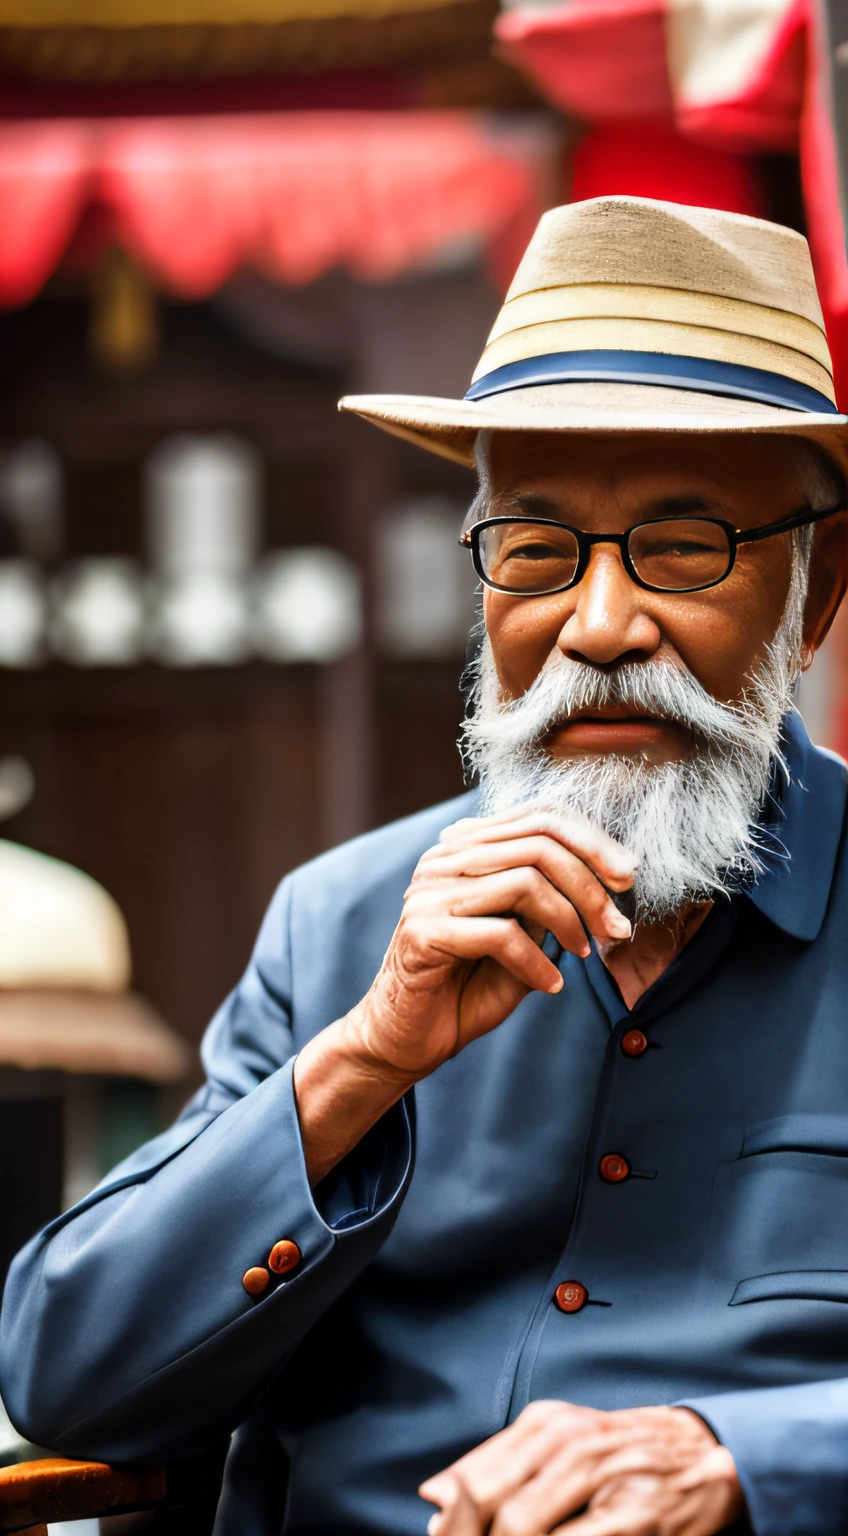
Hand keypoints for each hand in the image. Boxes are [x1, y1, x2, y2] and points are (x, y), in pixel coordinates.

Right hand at [342, 806, 634, 1083]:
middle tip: (617, 927)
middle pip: (539, 843)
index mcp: (465, 848)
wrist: (406, 1038)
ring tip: (584, 954)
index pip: (538, 816)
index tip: (627, 878)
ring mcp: (429, 893)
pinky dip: (537, 962)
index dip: (592, 841)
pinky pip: (501, 934)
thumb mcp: (521, 933)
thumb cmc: (467, 986)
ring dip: (569, 921)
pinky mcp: (423, 932)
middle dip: (591, 884)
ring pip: (525, 881)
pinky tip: (550, 985)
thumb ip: (548, 900)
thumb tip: (605, 877)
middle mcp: (443, 860)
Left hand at [419, 1401, 743, 1535]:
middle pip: (494, 1504)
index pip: (476, 1476)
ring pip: (524, 1525)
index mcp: (546, 1424)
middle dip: (472, 1535)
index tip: (439, 1534)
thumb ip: (497, 1463)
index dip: (453, 1519)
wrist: (702, 1456)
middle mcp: (570, 1441)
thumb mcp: (558, 1441)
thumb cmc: (619, 1454)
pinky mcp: (634, 1515)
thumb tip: (433, 1495)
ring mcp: (602, 1476)